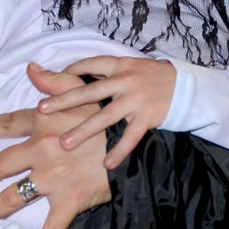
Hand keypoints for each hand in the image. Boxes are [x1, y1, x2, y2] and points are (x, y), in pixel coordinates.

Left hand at [0, 63, 110, 228]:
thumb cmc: (108, 113)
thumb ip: (55, 80)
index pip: (5, 125)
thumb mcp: (81, 90)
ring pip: (12, 197)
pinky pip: (50, 227)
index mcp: (42, 121)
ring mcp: (52, 177)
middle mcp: (40, 150)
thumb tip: (30, 68)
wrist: (130, 140)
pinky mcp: (68, 199)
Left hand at [37, 55, 175, 167]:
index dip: (69, 72)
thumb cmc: (153, 77)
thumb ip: (103, 69)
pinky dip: (119, 151)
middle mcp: (125, 81)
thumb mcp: (130, 66)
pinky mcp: (148, 117)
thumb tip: (70, 70)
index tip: (48, 84)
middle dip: (63, 101)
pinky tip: (107, 163)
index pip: (90, 65)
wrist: (187, 86)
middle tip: (42, 110)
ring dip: (84, 130)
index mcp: (120, 66)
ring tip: (65, 143)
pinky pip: (131, 137)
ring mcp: (136, 100)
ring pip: (105, 116)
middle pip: (88, 92)